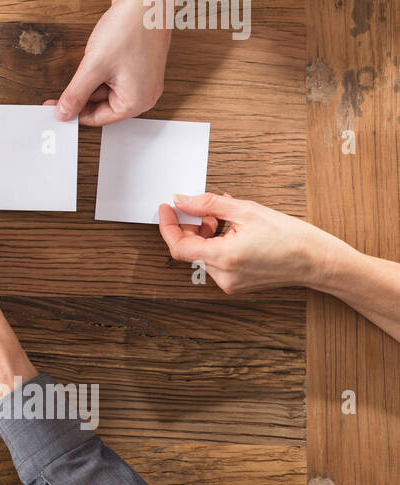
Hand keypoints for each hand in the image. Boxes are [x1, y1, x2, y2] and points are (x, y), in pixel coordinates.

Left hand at [49, 0, 169, 125]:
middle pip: (102, 105)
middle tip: (61, 87)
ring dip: (90, 80)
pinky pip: (113, 75)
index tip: (54, 109)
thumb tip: (63, 112)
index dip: (73, 113)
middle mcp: (144, 94)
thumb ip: (75, 94)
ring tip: (88, 60)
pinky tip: (95, 55)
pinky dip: (100, 70)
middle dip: (82, 94)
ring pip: (106, 89)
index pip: (98, 118)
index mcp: (137, 102)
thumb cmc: (129, 29)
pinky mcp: (139, 64)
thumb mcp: (93, 67)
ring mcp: (143, 79)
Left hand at [158, 193, 350, 293]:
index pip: (178, 245)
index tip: (166, 208)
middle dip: (192, 226)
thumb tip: (181, 199)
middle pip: (190, 249)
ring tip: (225, 219)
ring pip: (203, 254)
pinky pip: (216, 262)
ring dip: (206, 234)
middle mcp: (223, 276)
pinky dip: (217, 244)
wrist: (318, 261)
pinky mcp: (237, 284)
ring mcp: (230, 283)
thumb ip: (208, 204)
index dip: (168, 225)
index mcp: (224, 258)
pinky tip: (233, 232)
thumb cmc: (290, 236)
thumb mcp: (246, 210)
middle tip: (207, 210)